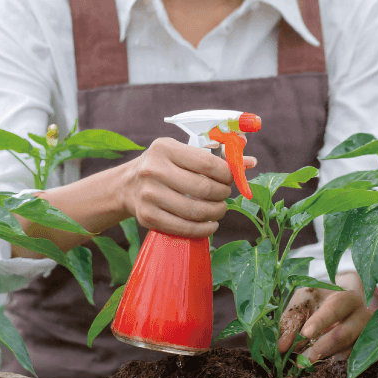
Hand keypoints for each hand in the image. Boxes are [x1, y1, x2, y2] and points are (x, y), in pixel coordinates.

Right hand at [119, 137, 255, 237]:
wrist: (127, 186)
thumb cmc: (164, 167)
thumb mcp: (182, 154)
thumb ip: (215, 156)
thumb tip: (250, 162)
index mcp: (164, 148)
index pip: (207, 163)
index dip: (227, 174)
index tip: (231, 179)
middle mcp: (153, 170)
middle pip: (203, 188)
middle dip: (223, 194)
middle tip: (225, 195)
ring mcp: (149, 195)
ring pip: (196, 210)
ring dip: (216, 213)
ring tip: (220, 209)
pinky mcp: (148, 217)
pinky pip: (184, 228)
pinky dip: (204, 229)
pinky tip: (210, 224)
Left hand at [277, 272, 377, 362]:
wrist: (342, 302)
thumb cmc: (319, 298)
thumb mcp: (303, 301)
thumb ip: (292, 320)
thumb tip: (282, 346)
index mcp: (348, 299)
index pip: (334, 309)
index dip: (319, 322)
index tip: (305, 333)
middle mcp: (362, 318)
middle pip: (344, 335)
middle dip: (321, 348)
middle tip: (302, 360)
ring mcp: (366, 336)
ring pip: (346, 351)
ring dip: (322, 358)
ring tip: (303, 362)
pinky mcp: (363, 350)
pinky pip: (346, 359)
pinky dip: (329, 362)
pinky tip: (316, 363)